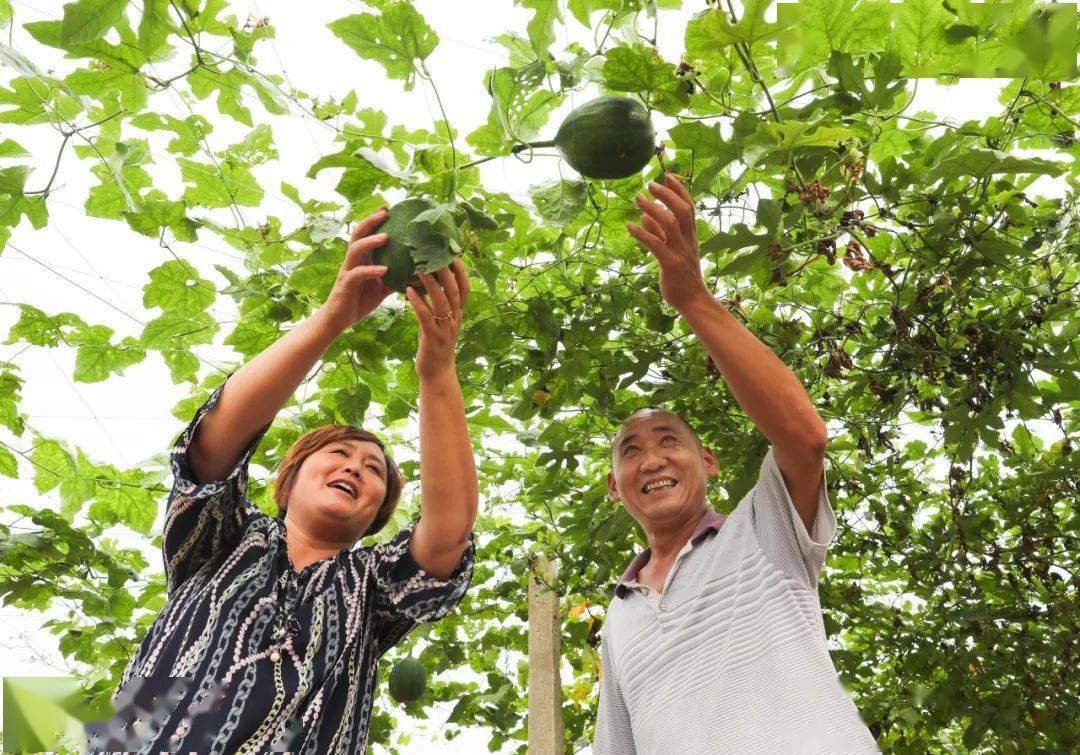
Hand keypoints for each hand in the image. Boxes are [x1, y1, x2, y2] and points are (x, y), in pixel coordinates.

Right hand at [318, 208, 391, 330]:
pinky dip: (371, 270)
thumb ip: (396, 277)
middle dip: (371, 221)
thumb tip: (418, 272)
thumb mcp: (382, 287)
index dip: (376, 220)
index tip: (389, 207)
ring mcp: (347, 271)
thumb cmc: (360, 300)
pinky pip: (357, 274)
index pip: (367, 233)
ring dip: (370, 242)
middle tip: (385, 212)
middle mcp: (353, 260)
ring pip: (355, 249)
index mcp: (361, 258)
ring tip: (386, 237)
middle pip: (358, 233)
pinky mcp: (345, 284)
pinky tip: (384, 269)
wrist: (339, 320)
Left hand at [406, 258, 469, 380]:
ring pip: (442, 302)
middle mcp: (455, 319)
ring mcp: (445, 329)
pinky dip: (418, 302)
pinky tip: (408, 291)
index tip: (453, 254)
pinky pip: (426, 316)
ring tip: (420, 269)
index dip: (461, 271)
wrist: (437, 373)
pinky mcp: (433, 338)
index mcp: (457, 314)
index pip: (464, 288)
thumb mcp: (439, 322)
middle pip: (454, 291)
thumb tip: (424, 282)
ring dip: (431, 284)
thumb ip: (436, 305)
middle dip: (447, 272)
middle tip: (435, 254)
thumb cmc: (435, 345)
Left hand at [627, 172, 710, 309]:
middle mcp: (687, 240)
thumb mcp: (673, 250)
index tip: (668, 175)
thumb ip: (660, 233)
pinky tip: (629, 226)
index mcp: (690, 236)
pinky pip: (656, 244)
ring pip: (669, 224)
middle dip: (667, 194)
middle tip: (651, 183)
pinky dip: (642, 233)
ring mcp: (680, 252)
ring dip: (653, 208)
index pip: (689, 207)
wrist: (692, 300)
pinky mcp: (670, 263)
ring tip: (638, 198)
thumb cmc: (682, 275)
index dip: (679, 190)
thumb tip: (645, 216)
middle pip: (682, 210)